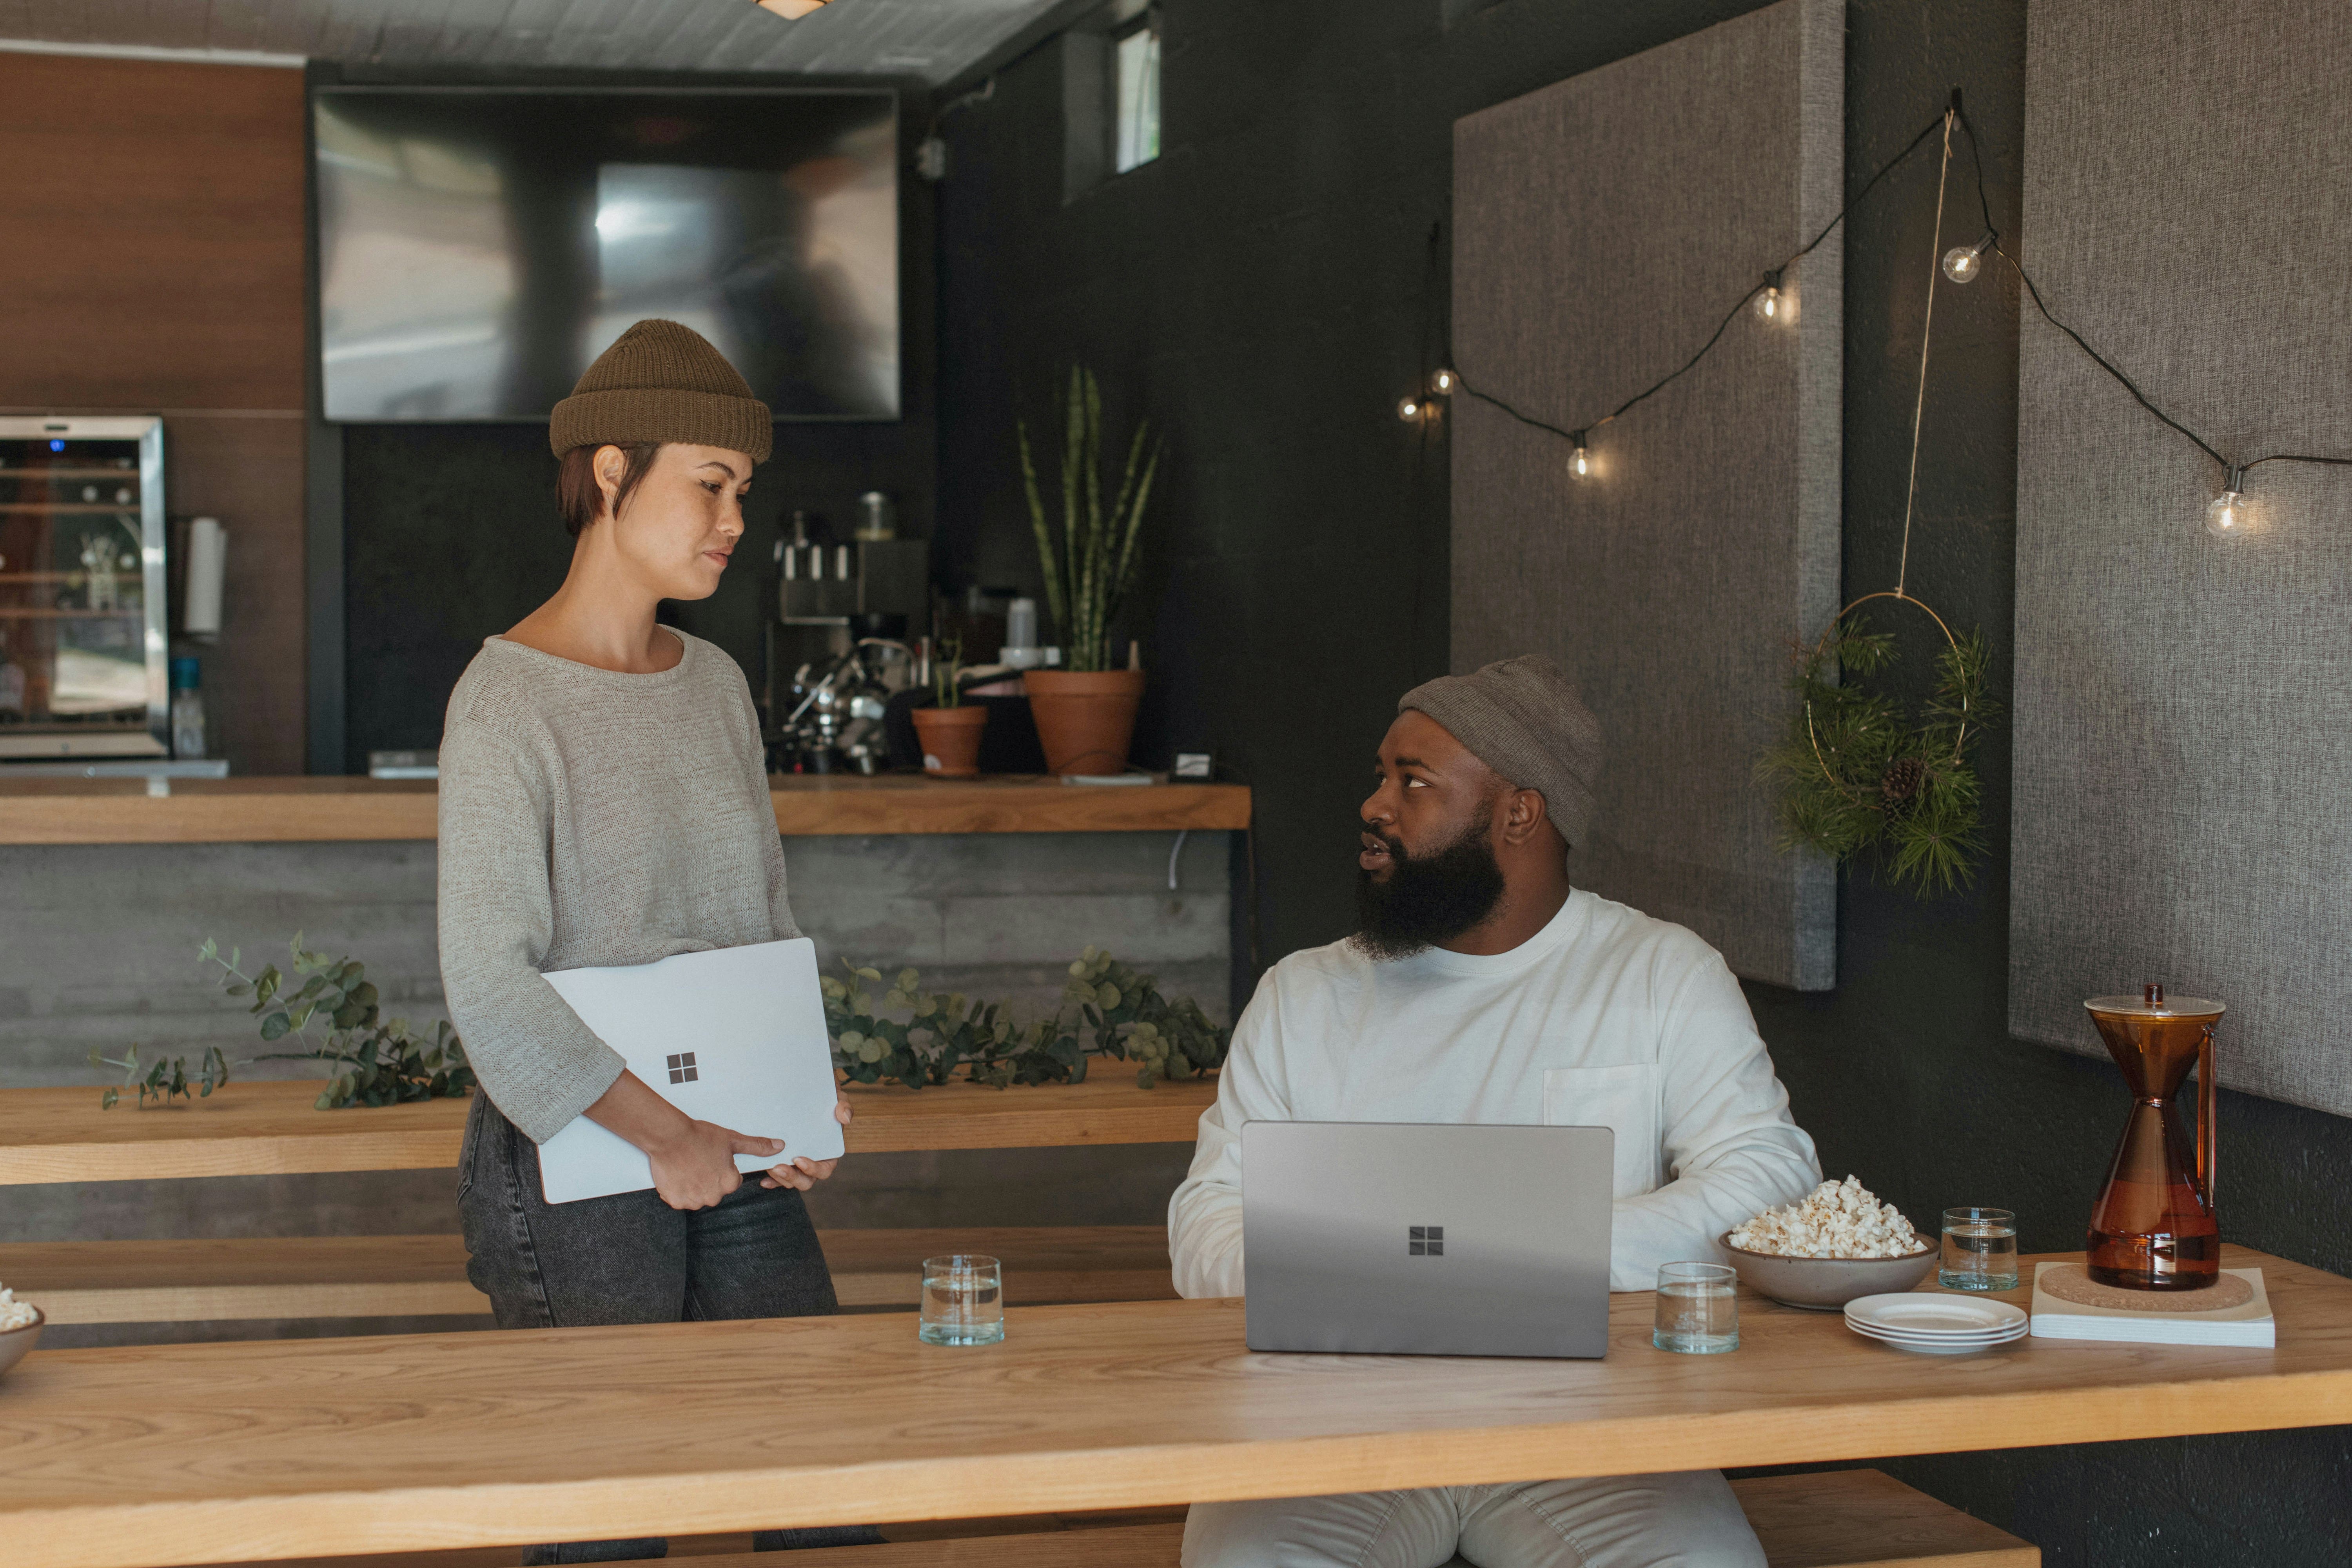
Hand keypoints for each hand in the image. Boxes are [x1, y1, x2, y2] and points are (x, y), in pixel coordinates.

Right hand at [646, 1118, 783, 1210]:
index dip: (721, 1169)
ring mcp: (693, 1200)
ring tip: (686, 1167)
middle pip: (714, 1191)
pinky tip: (676, 1174)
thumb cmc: (700, 1136)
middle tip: (698, 1161)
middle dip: (707, 1180)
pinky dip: (677, 1190)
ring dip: (692, 1186)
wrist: (669, 1136)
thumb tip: (780, 1146)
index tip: (711, 1158)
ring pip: (697, 1197)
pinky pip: (680, 1199)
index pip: (731, 1182)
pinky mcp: (676, 1201)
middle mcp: (714, 1196)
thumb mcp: (732, 1139)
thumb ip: (757, 1146)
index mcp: (729, 1183)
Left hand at [761, 1091, 853, 1191]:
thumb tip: (845, 1118)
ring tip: (768, 1166)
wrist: (805, 1095)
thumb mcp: (836, 1099)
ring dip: (779, 1178)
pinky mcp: (783, 1162)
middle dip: (792, 1177)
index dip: (813, 1169)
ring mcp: (797, 1165)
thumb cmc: (824, 1101)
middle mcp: (813, 1162)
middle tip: (778, 1167)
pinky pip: (778, 1179)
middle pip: (806, 1181)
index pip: (824, 1169)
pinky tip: (763, 1180)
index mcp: (828, 1153)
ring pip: (790, 1181)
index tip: (799, 1160)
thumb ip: (843, 1106)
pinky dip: (772, 1181)